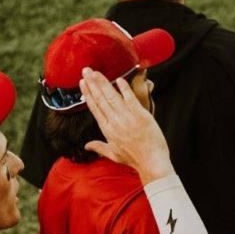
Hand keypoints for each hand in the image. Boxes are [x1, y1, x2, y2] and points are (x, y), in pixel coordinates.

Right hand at [79, 68, 173, 182]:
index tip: (82, 83)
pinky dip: (125, 89)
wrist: (152, 162)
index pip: (94, 108)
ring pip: (112, 97)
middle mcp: (115, 122)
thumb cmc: (134, 159)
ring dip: (103, 83)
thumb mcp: (113, 154)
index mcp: (107, 130)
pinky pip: (131, 99)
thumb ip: (99, 147)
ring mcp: (127, 118)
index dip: (87, 94)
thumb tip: (87, 146)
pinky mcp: (141, 116)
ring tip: (96, 72)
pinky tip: (119, 80)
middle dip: (92, 83)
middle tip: (86, 70)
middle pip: (101, 99)